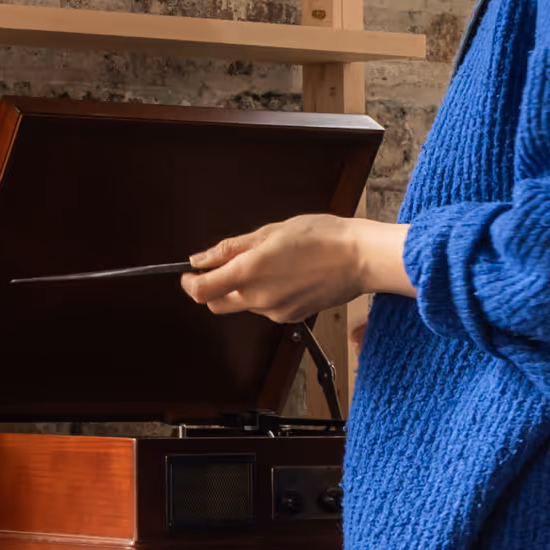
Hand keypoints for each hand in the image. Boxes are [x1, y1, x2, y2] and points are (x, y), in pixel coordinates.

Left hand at [182, 216, 411, 320]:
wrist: (360, 258)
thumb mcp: (271, 231)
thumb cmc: (323, 238)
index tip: (190, 273)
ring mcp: (275, 311)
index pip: (201, 291)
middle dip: (212, 288)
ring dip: (242, 288)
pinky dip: (265, 294)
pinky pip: (265, 308)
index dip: (189, 283)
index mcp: (251, 272)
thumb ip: (232, 248)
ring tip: (270, 262)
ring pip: (243, 305)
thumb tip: (201, 258)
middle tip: (223, 266)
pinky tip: (285, 275)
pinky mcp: (290, 317)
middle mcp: (259, 298)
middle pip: (217, 303)